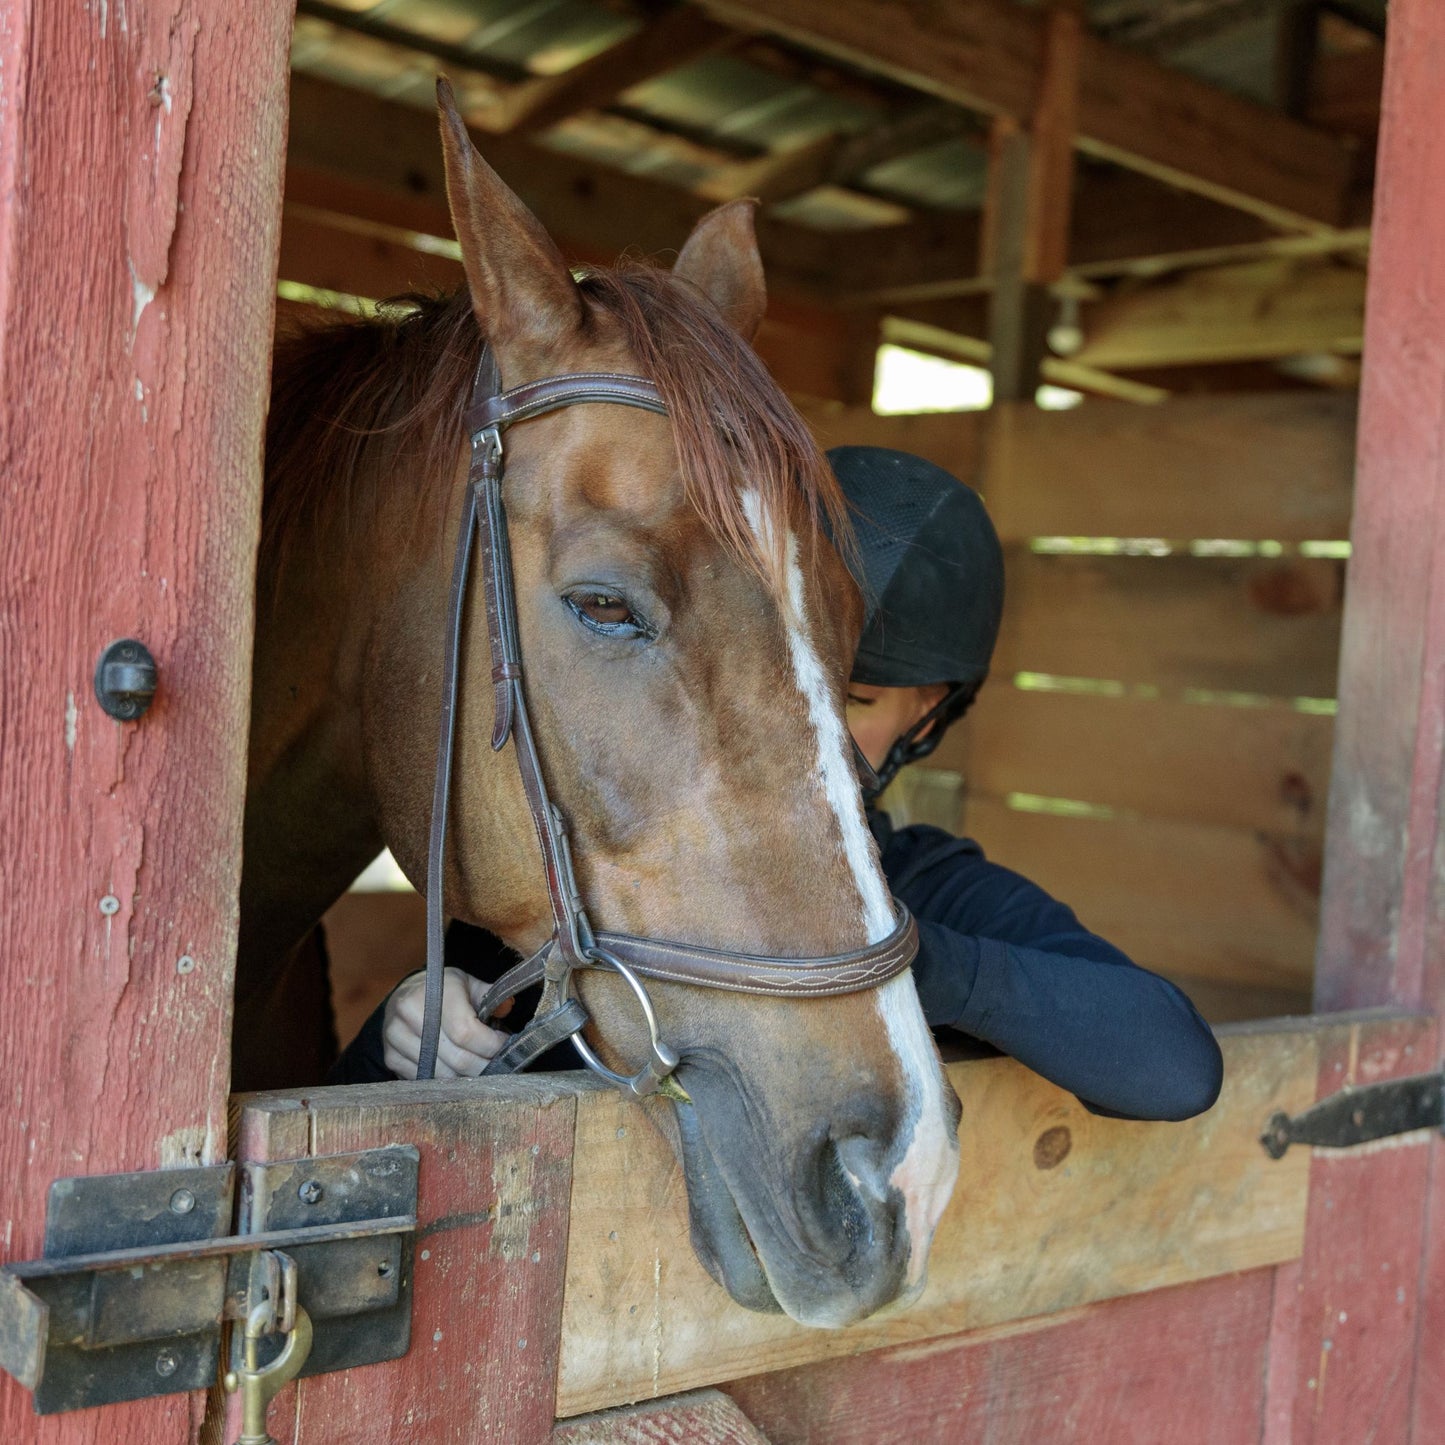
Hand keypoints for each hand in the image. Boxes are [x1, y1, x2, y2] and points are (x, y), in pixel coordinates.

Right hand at [382, 968, 512, 1079]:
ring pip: (441, 1074)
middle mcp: (411, 1012)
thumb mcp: (467, 984)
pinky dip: (445, 1082)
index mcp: (435, 991)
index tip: (506, 1047)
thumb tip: (507, 1007)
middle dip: (484, 1067)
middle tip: (500, 1066)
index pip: (466, 1031)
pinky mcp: (390, 1057)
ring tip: (481, 1069)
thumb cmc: (443, 991)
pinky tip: (458, 1073)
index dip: (491, 1045)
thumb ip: (490, 995)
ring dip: (466, 1078)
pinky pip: (424, 1080)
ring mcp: (396, 1037)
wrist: (404, 995)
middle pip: (456, 1058)